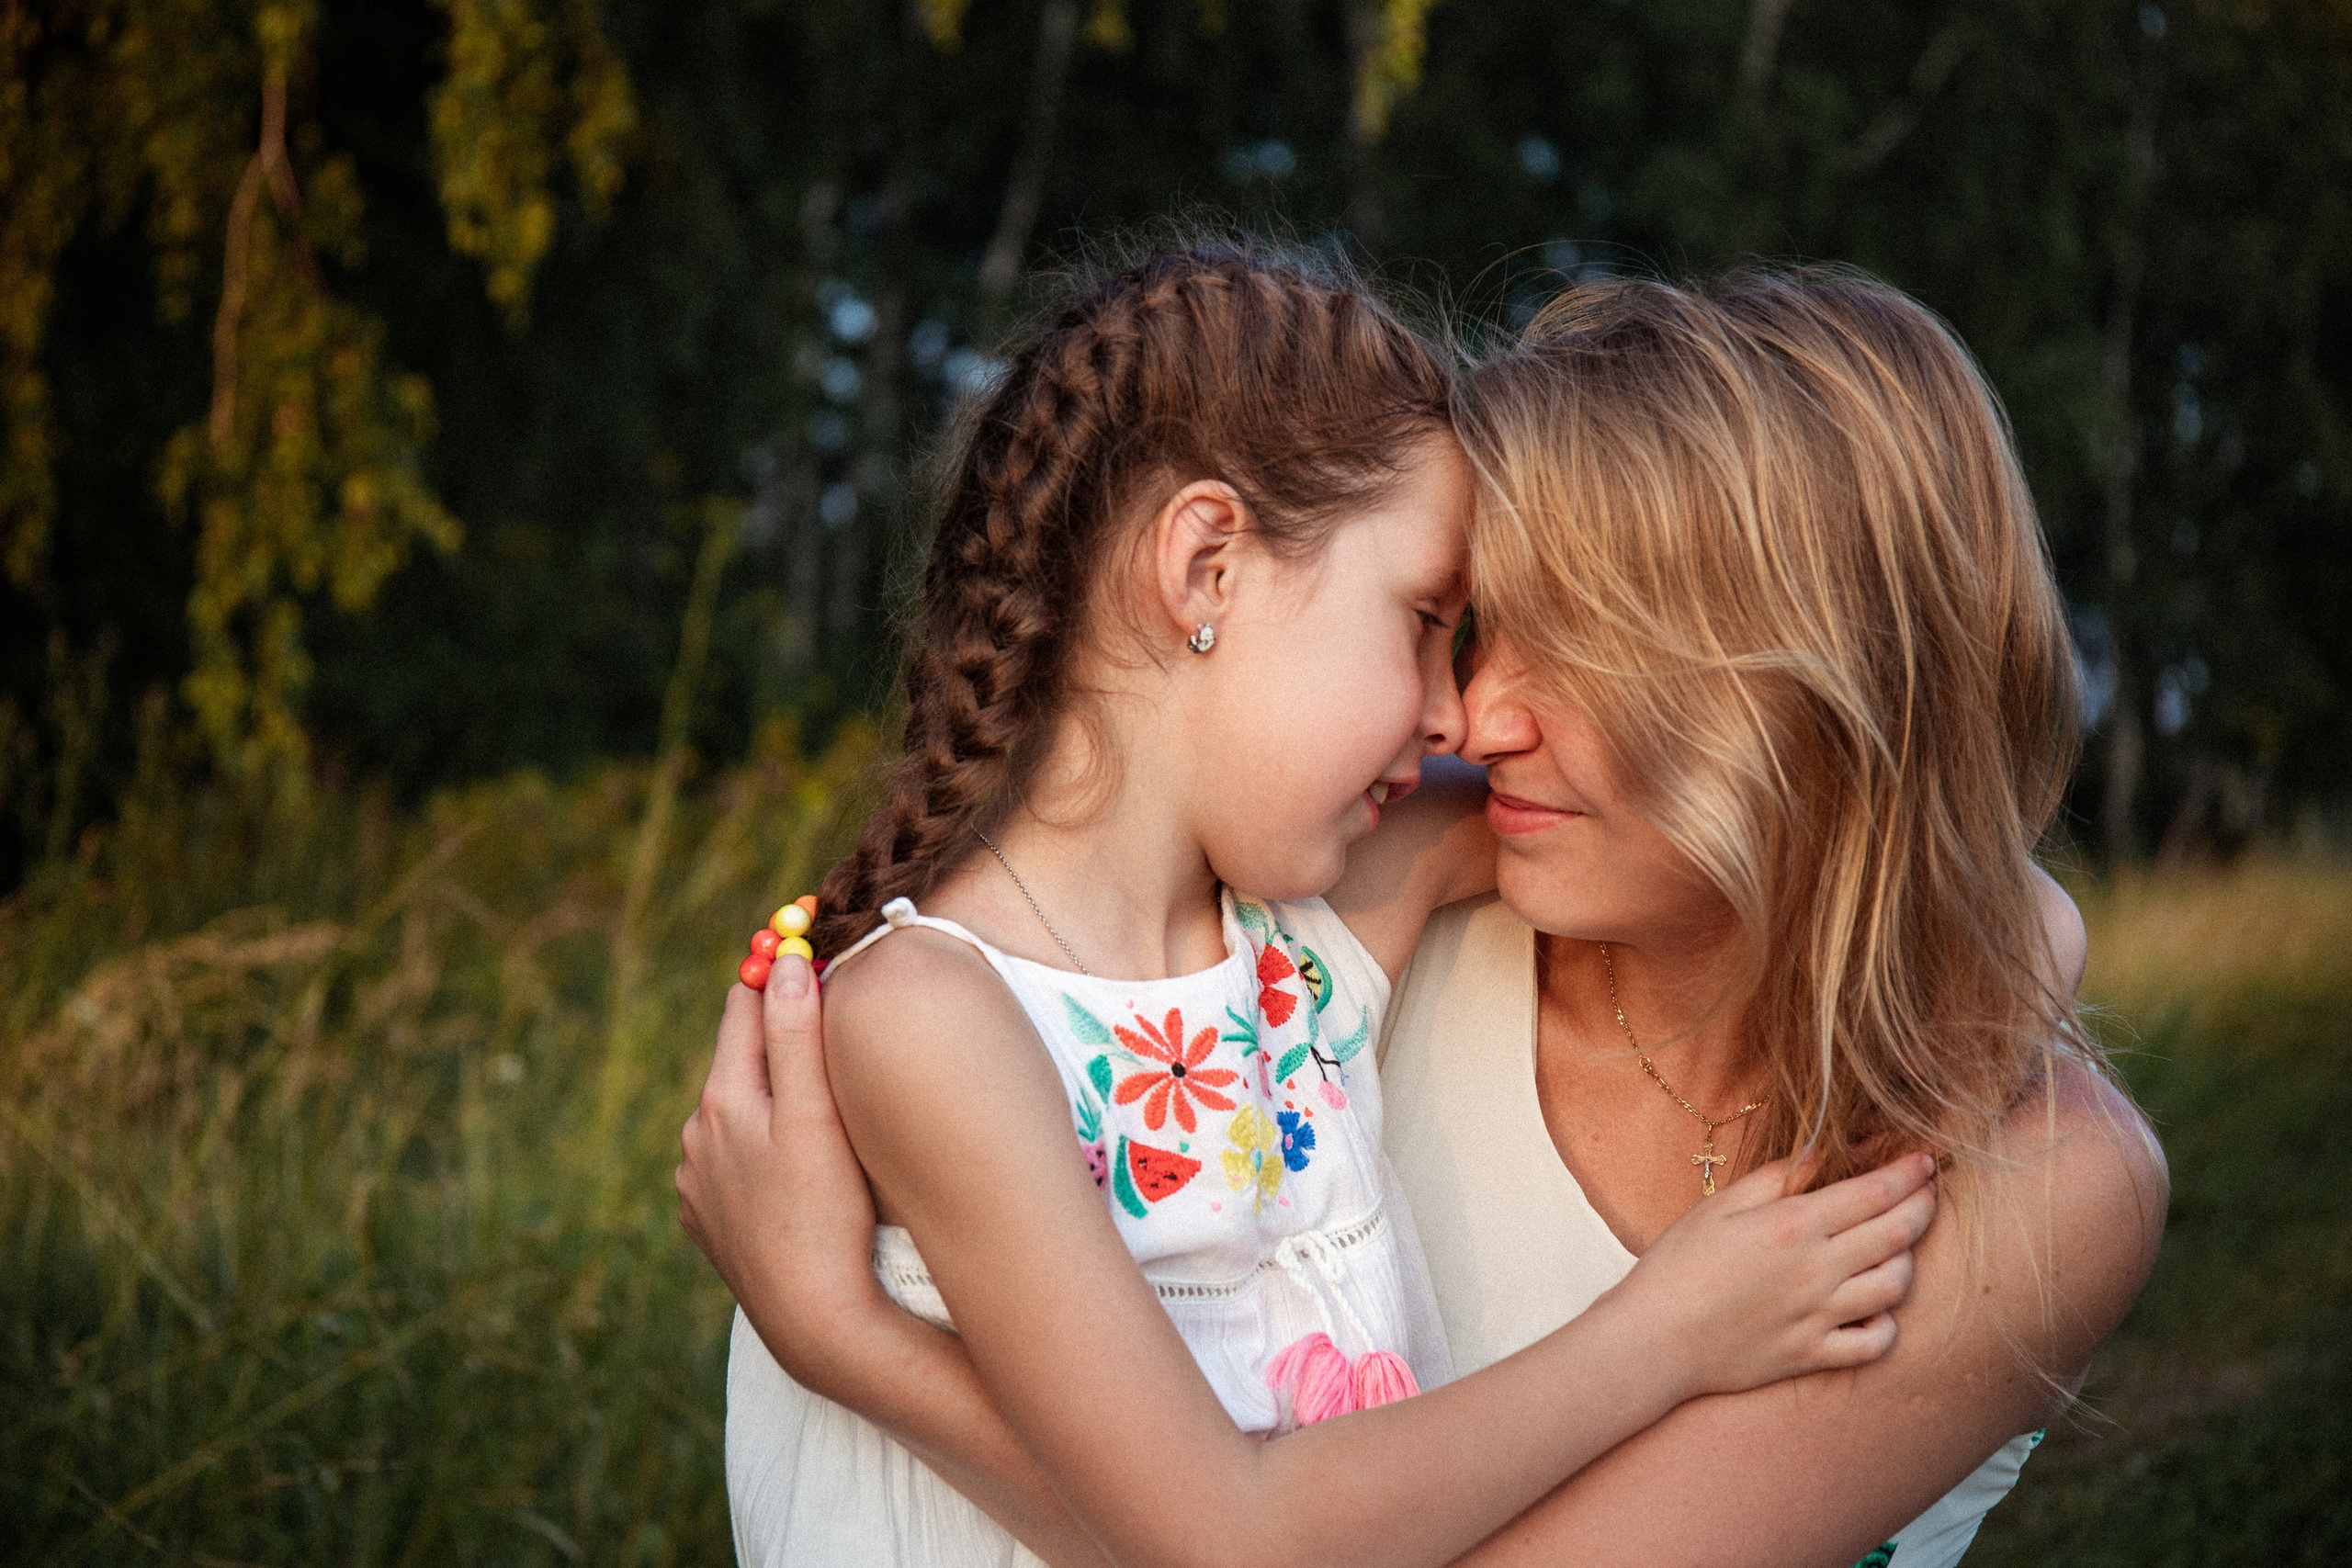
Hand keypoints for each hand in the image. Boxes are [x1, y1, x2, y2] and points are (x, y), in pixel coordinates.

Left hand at [676, 956, 885, 1388]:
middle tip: (833, 1038)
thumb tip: (786, 962)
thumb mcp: (818, 1115)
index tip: (819, 965)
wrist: (813, 1321)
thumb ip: (797, 1034)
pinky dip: (762, 1155)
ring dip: (770, 1103)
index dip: (782, 980)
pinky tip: (798, 1178)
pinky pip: (733, 1163)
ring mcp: (698, 1181)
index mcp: (722, 1097)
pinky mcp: (707, 1221)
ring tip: (823, 1118)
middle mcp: (697, 1134)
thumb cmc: (827, 1214)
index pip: (745, 1005)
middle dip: (778, 1043)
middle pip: (738, 1059)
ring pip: (737, 1113)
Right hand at [1602, 1152, 1938, 1400]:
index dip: (1909, 1173)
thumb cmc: (1677, 1264)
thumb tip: (1823, 1151)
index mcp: (1793, 1225)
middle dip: (1923, 1206)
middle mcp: (1816, 1271)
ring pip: (1895, 1287)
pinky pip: (1874, 1344)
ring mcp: (1818, 1317)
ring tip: (1899, 1247)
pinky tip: (1876, 1309)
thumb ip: (1778, 1177)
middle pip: (1897, 1234)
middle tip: (1929, 1191)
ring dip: (1907, 1261)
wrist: (1652, 1339)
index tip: (1925, 1160)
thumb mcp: (1721, 1205)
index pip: (1875, 1193)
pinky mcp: (1812, 1356)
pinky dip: (1887, 1325)